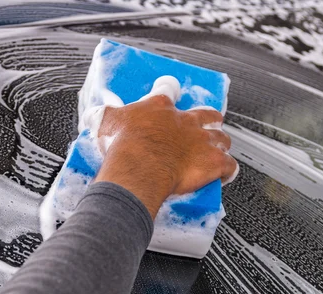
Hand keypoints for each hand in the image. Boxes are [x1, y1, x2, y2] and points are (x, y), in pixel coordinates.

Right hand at [95, 95, 237, 218]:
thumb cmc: (123, 146)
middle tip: (206, 125)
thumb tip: (93, 114)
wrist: (138, 167)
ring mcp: (202, 142)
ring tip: (216, 151)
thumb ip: (103, 116)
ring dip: (220, 144)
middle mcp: (186, 122)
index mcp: (160, 108)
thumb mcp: (106, 123)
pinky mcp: (213, 163)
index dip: (169, 90)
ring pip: (222, 139)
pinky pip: (229, 166)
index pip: (168, 90)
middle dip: (210, 119)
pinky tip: (224, 174)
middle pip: (208, 114)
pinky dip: (228, 171)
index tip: (170, 91)